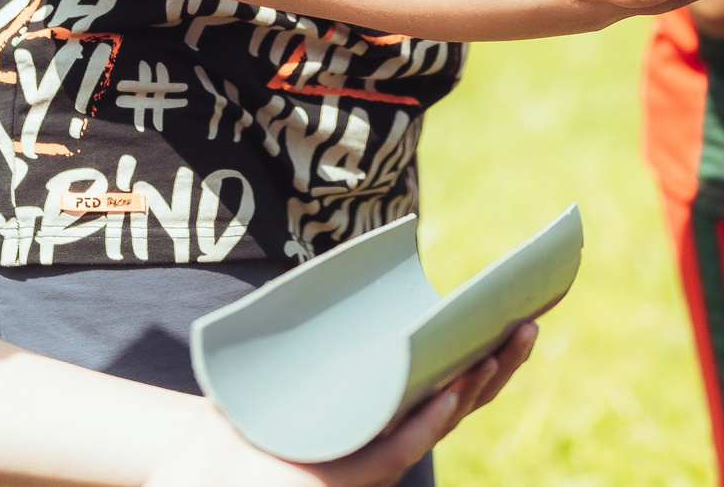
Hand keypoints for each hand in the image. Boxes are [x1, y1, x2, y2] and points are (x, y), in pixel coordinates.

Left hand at [142, 322, 537, 485]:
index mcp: (384, 407)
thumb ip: (328, 318)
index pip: (451, 382)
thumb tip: (365, 259)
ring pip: (434, 424)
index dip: (491, 353)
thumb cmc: (241, 404)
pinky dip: (424, 423)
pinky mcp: (337, 481)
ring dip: (475, 387)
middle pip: (459, 401)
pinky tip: (448, 392)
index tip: (525, 311)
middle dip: (500, 364)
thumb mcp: (292, 351)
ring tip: (503, 345)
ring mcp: (365, 459)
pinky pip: (389, 454)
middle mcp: (383, 435)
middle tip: (531, 321)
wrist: (191, 460)